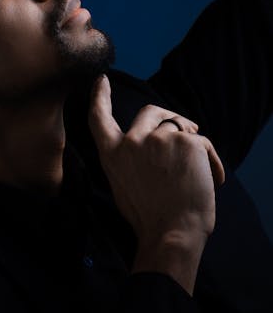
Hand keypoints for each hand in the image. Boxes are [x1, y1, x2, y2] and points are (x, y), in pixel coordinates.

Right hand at [88, 75, 225, 247]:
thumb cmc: (150, 217)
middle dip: (168, 115)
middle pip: (150, 111)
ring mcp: (159, 139)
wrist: (172, 232)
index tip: (101, 80)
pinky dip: (210, 160)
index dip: (99, 96)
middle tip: (187, 127)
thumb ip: (129, 158)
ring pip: (180, 128)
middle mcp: (132, 141)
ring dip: (192, 143)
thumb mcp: (123, 184)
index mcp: (113, 154)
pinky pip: (201, 142)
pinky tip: (212, 179)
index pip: (99, 118)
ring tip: (201, 172)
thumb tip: (147, 142)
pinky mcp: (186, 141)